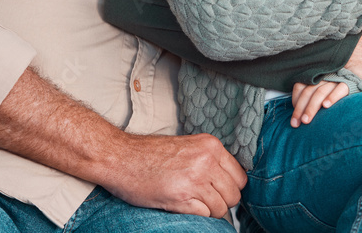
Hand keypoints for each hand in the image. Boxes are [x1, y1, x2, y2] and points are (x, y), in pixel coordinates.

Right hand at [104, 132, 246, 217]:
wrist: (121, 157)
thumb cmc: (149, 154)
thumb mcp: (188, 147)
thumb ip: (210, 160)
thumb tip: (229, 181)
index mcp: (210, 145)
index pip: (240, 176)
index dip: (231, 187)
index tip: (220, 191)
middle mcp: (206, 160)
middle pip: (234, 194)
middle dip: (222, 201)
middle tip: (205, 199)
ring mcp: (195, 179)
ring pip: (221, 208)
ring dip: (209, 210)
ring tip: (191, 202)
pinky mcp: (181, 197)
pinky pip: (204, 215)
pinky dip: (197, 215)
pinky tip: (182, 205)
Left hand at [290, 81, 348, 126]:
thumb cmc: (337, 94)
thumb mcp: (322, 94)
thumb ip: (311, 99)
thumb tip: (298, 116)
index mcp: (316, 78)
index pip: (300, 86)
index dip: (295, 100)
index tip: (294, 117)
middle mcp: (324, 77)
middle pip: (308, 92)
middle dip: (300, 108)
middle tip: (296, 123)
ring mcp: (336, 79)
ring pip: (321, 92)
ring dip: (312, 107)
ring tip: (306, 120)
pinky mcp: (349, 84)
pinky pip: (340, 89)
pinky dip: (332, 97)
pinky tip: (326, 106)